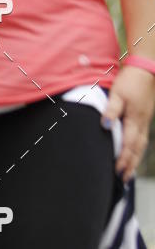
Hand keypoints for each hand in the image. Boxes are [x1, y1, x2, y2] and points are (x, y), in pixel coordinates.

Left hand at [102, 65, 154, 180]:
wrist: (145, 70)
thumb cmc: (130, 81)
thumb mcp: (117, 93)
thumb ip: (111, 110)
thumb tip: (105, 126)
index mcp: (134, 119)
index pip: (128, 144)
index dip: (123, 159)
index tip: (117, 171)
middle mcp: (141, 123)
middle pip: (137, 149)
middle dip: (130, 165)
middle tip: (123, 179)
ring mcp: (144, 121)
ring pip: (141, 146)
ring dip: (135, 160)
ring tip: (129, 173)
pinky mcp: (144, 117)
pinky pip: (142, 138)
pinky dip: (138, 150)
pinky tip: (134, 153)